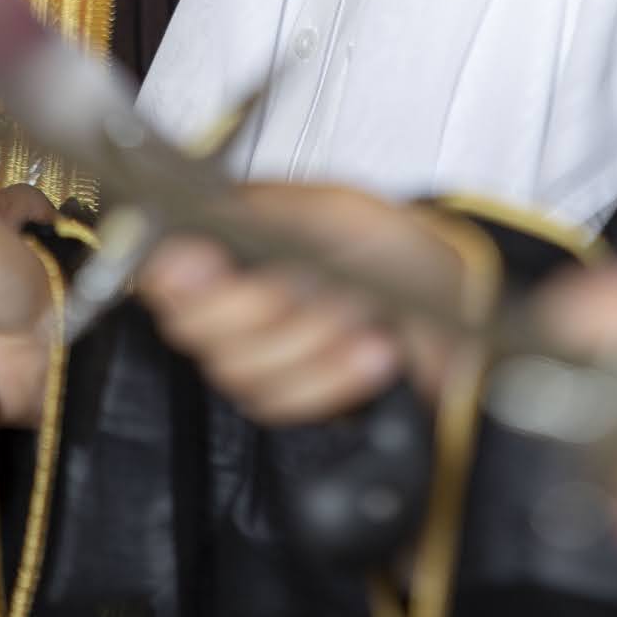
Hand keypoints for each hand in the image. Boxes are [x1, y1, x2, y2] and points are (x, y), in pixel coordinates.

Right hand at [137, 183, 468, 424]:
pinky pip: (283, 405)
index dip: (179, 279)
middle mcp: (232, 300)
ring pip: (243, 373)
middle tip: (314, 291)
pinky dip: (332, 380)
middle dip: (265, 313)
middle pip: (202, 332)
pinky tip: (372, 357)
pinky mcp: (290, 395)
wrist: (451, 301)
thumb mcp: (331, 211)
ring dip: (312, 348)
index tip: (199, 269)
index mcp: (229, 243)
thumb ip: (257, 221)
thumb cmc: (390, 247)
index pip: (166, 273)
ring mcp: (259, 351)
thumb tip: (184, 241)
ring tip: (367, 326)